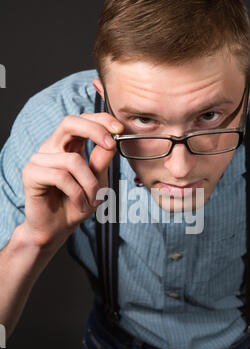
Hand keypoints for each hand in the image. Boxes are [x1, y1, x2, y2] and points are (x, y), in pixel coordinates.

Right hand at [21, 112, 123, 247]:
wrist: (59, 228)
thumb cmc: (77, 204)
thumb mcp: (98, 181)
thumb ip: (102, 160)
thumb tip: (113, 139)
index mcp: (68, 145)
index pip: (82, 120)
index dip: (100, 120)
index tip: (120, 129)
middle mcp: (52, 148)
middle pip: (69, 123)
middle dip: (94, 130)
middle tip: (111, 145)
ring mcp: (39, 159)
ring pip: (73, 160)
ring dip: (89, 184)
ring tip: (92, 200)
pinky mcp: (31, 174)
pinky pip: (61, 177)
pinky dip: (77, 193)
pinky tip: (80, 204)